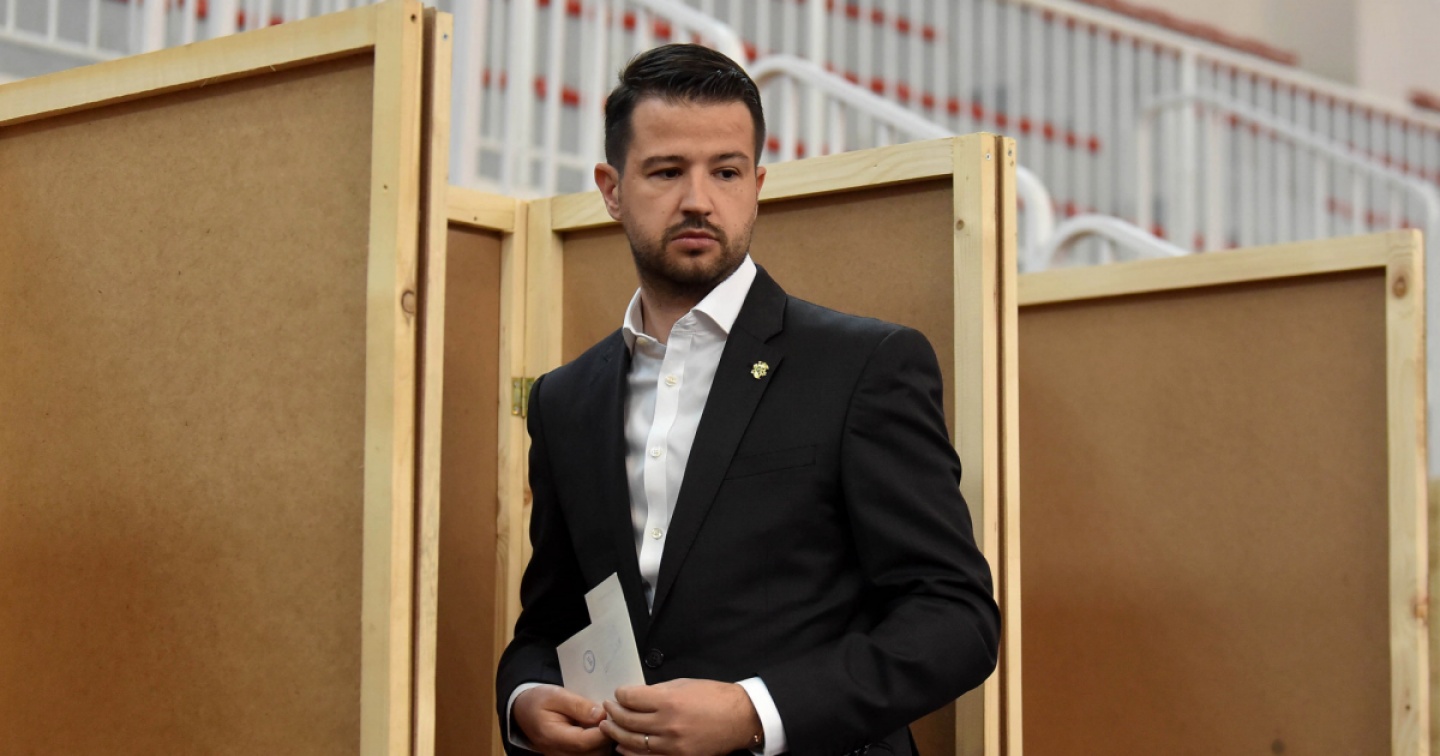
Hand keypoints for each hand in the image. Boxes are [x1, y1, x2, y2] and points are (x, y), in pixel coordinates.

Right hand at [513, 684, 612, 755]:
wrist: (525, 711)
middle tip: (611, 716)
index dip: (602, 731)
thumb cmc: (540, 700)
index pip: (583, 742)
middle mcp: (558, 753)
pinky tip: (599, 729)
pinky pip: (592, 755)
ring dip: (604, 740)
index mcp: (552, 737)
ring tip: (605, 721)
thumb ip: (578, 705)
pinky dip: (599, 744)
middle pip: (593, 753)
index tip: (612, 715)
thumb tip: (600, 715)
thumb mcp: (556, 695)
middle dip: (606, 735)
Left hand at [600, 679, 762, 755]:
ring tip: (608, 727)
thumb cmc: (715, 697)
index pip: (630, 698)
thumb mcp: (684, 684)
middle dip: (612, 713)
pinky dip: (630, 754)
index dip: (620, 694)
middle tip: (607, 709)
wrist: (740, 718)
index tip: (619, 693)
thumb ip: (658, 691)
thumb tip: (636, 696)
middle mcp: (667, 724)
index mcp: (668, 701)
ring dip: (616, 734)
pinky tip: (622, 747)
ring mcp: (671, 745)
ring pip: (632, 742)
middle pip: (626, 720)